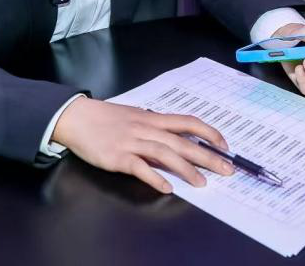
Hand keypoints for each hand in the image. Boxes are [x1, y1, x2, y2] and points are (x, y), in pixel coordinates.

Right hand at [52, 98, 235, 193]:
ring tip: (202, 183)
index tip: (224, 144)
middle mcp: (147, 129)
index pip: (187, 122)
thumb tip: (176, 138)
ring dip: (186, 169)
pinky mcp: (118, 157)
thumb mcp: (135, 116)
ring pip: (165, 154)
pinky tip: (166, 187)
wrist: (77, 118)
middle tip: (226, 169)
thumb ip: (155, 127)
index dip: (209, 133)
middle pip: (183, 142)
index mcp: (152, 118)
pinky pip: (140, 167)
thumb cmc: (106, 118)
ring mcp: (132, 142)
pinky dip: (154, 178)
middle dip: (207, 156)